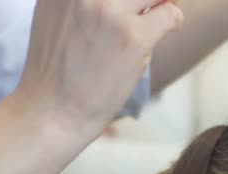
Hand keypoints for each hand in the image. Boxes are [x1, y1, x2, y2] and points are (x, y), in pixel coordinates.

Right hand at [15, 0, 183, 137]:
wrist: (52, 109)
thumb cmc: (59, 65)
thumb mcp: (57, 12)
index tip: (135, 2)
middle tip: (153, 3)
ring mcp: (109, 11)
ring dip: (163, 0)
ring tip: (159, 13)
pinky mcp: (132, 37)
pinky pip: (171, 14)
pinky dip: (175, 20)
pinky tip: (168, 30)